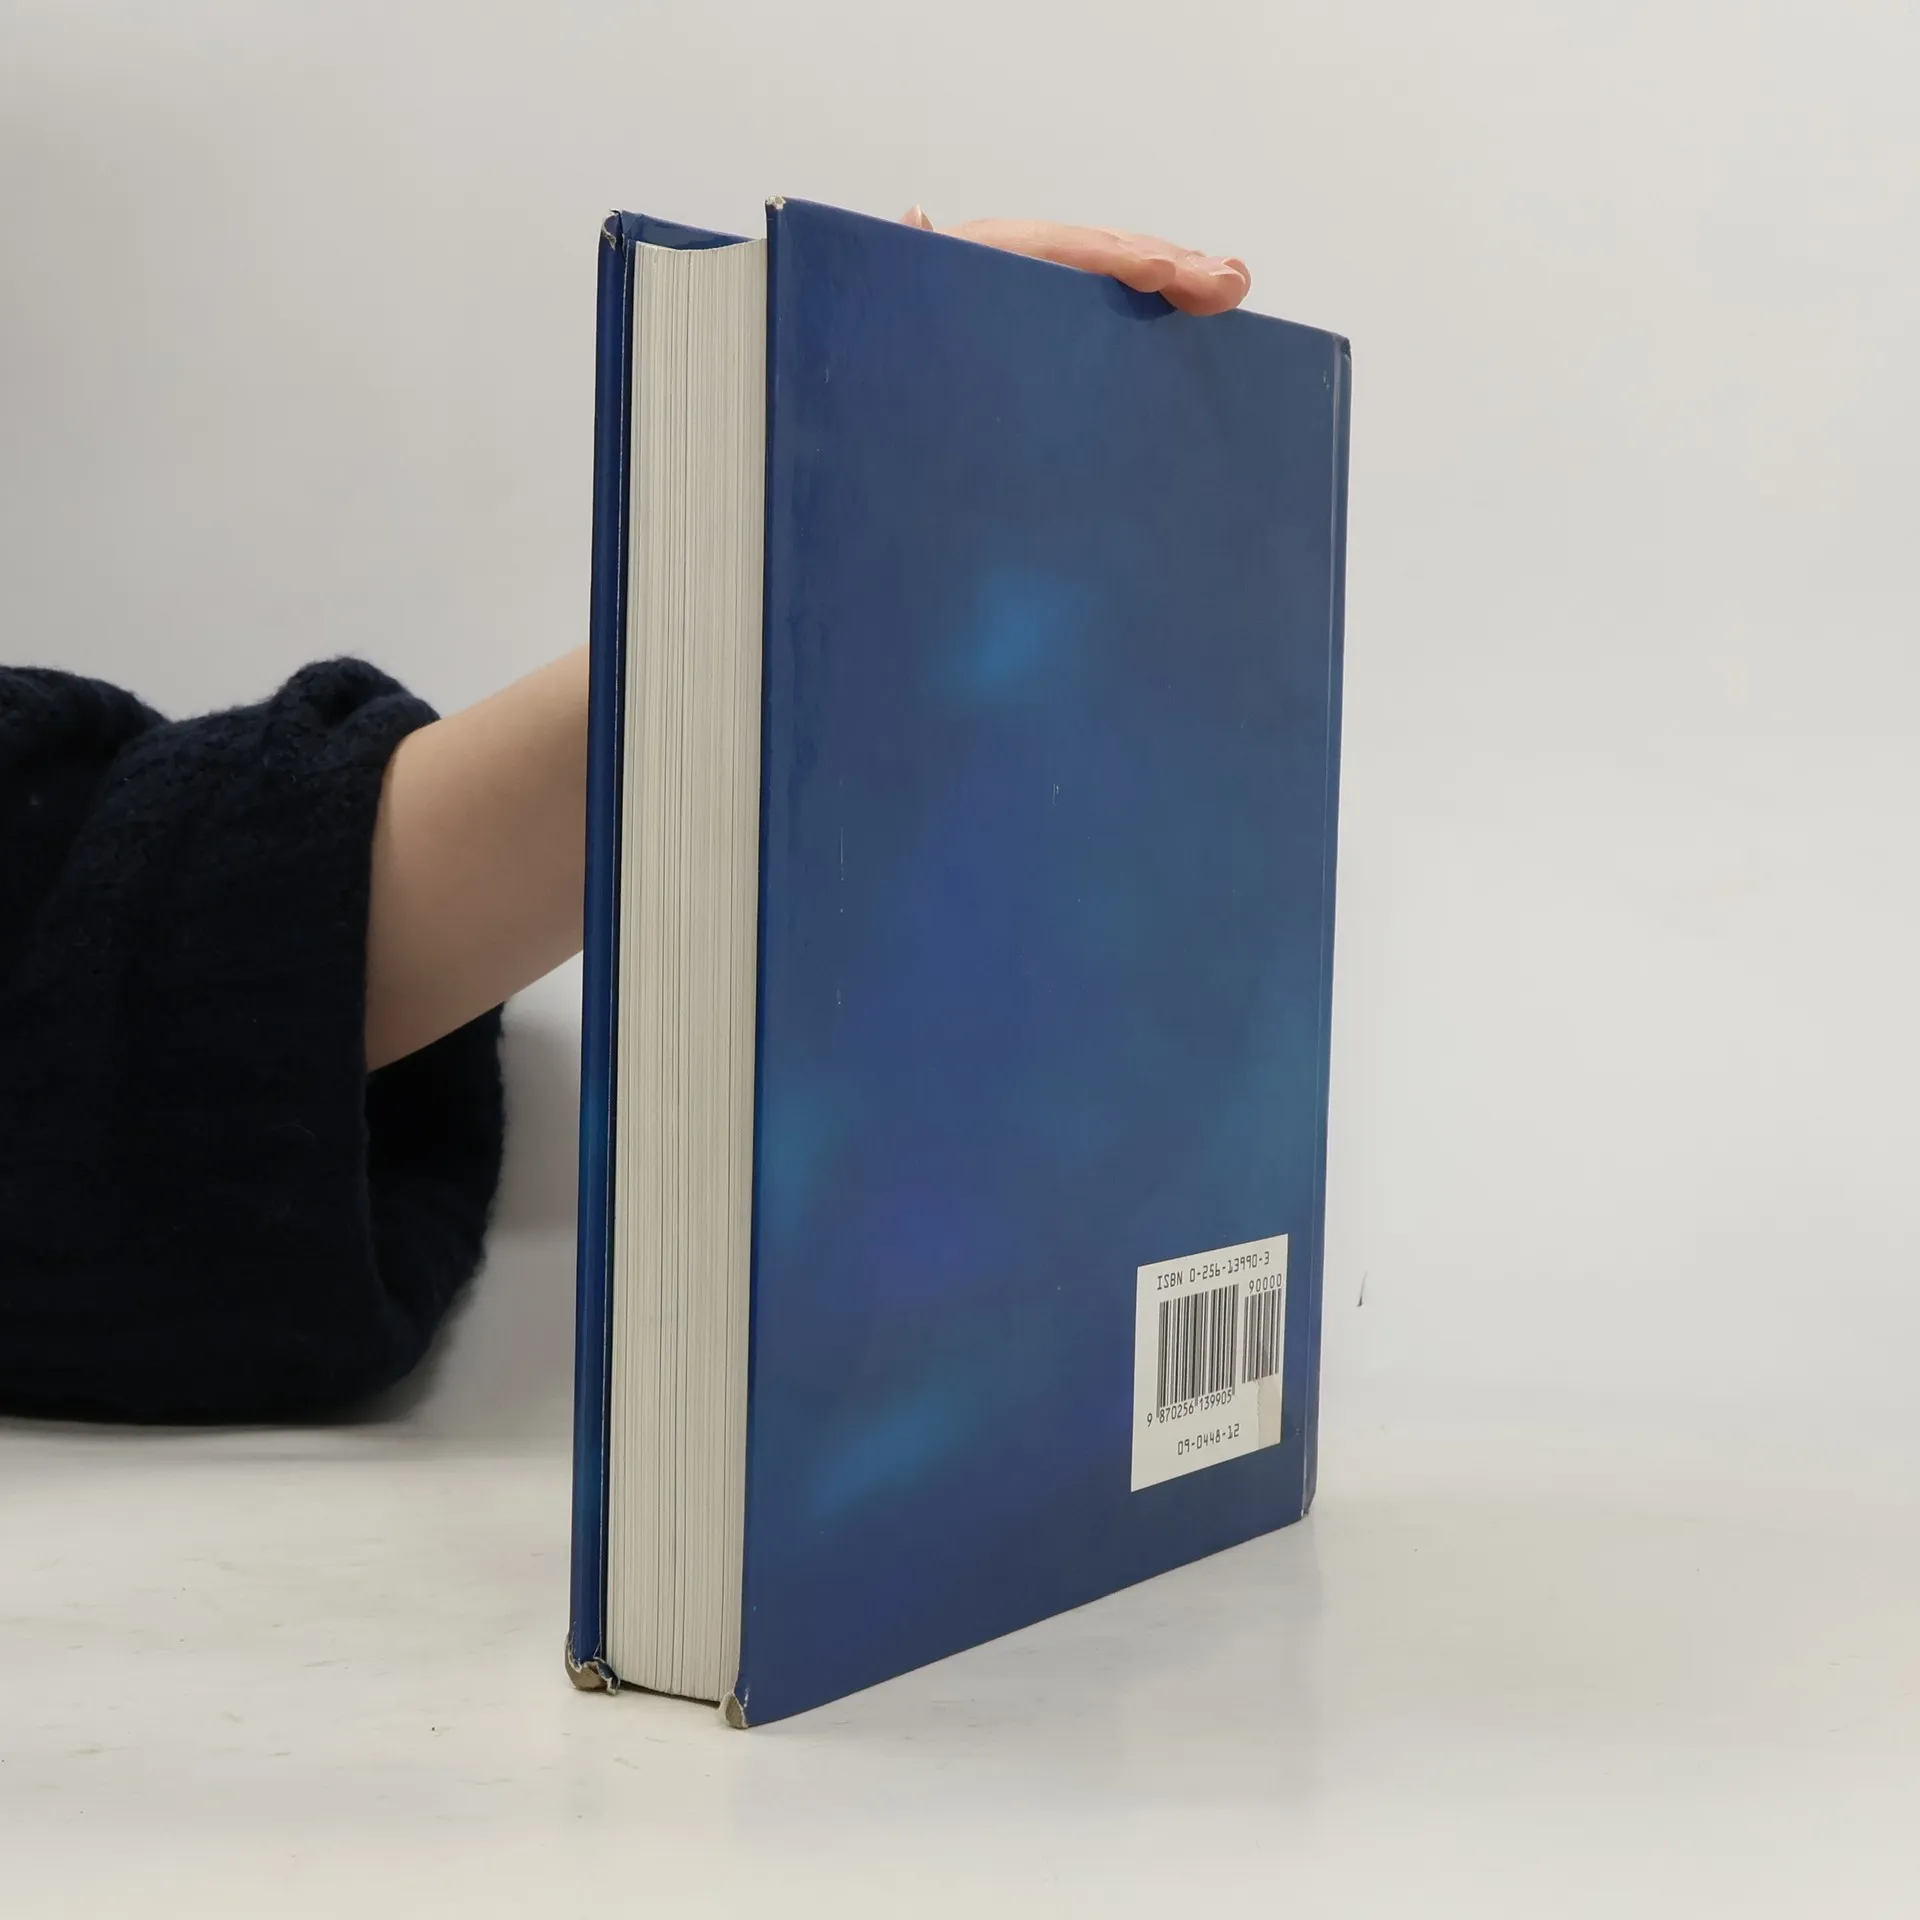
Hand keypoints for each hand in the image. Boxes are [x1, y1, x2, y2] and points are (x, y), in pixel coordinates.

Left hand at [902, 206, 1249, 316]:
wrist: (878, 376)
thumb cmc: (898, 337)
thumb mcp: (899, 304)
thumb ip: (907, 266)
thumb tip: (916, 218)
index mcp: (986, 258)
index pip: (1059, 251)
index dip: (1109, 258)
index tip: (1154, 271)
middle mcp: (1026, 263)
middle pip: (1107, 253)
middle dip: (1169, 265)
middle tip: (1225, 285)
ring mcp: (1049, 291)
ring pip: (1126, 272)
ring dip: (1183, 276)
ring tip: (1232, 286)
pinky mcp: (1066, 324)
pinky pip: (1122, 304)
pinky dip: (1170, 298)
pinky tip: (1215, 299)